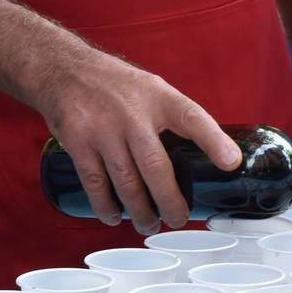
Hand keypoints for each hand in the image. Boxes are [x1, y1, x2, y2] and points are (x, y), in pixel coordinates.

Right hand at [33, 49, 239, 233]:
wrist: (61, 69)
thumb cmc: (112, 83)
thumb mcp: (149, 87)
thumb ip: (173, 116)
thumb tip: (206, 151)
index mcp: (157, 96)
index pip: (192, 117)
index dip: (214, 141)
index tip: (230, 163)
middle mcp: (131, 112)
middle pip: (157, 167)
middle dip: (171, 201)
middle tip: (178, 219)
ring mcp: (103, 128)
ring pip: (127, 182)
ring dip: (140, 211)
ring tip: (148, 224)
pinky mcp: (78, 141)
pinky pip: (95, 183)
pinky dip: (105, 206)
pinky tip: (113, 215)